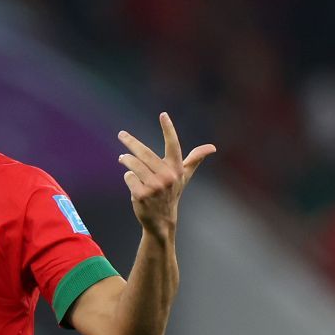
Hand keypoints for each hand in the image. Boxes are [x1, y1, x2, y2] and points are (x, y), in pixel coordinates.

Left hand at [118, 113, 214, 240]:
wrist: (161, 220)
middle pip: (145, 153)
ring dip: (126, 160)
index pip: (173, 145)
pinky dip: (128, 177)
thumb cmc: (172, 193)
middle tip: (121, 134)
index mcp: (176, 169)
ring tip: (123, 159)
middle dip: (131, 142)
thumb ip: (195, 159)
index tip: (163, 114)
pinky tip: (132, 182)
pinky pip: (129, 177)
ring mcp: (154, 187)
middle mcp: (167, 177)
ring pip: (134, 165)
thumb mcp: (184, 176)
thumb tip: (212, 147)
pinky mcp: (141, 195)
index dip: (168, 129)